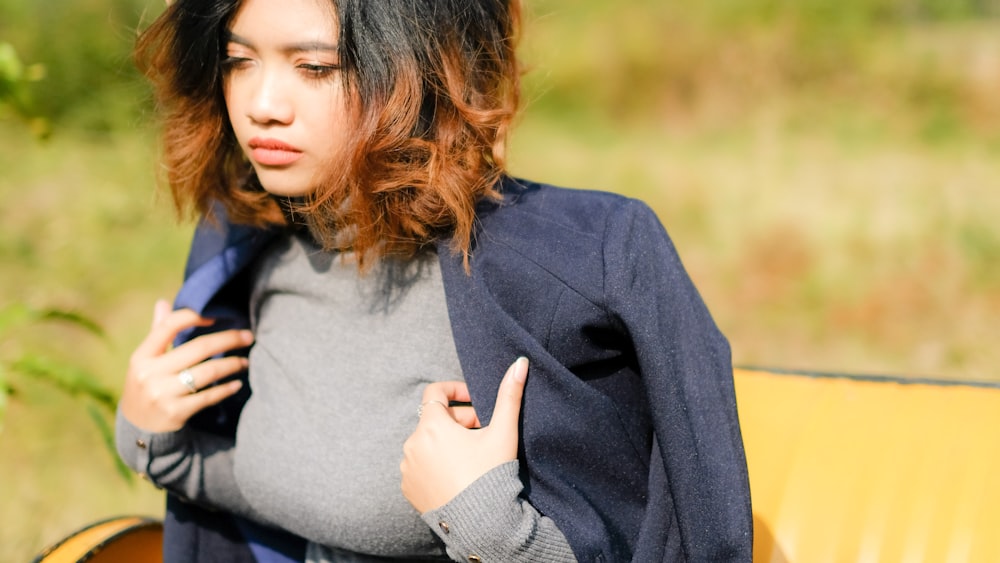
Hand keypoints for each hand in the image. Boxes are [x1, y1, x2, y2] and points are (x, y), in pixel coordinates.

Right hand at [119, 299, 252, 432]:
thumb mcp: (145, 360)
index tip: (216, 317)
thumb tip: (162, 302)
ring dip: (232, 364)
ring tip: (245, 361)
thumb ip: (157, 332)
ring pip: (207, 372)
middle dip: (228, 339)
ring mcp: (162, 394)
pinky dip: (226, 389)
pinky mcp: (175, 413)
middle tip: (248, 336)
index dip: (194, 317)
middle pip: (198, 348)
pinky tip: (237, 384)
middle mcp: (149, 373)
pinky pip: (208, 397)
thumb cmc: (146, 385)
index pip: (168, 326)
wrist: (137, 429)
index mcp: (142, 356)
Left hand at [400, 357, 528, 513]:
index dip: (457, 392)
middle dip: (459, 421)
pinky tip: (458, 475)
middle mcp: (412, 444)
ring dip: (447, 443)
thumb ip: (509, 394)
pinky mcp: (408, 488)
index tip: (475, 402)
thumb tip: (520, 362)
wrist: (481, 524)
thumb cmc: (491, 474)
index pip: (435, 392)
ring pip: (427, 443)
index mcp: (432, 426)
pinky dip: (436, 463)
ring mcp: (407, 468)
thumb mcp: (503, 432)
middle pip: (435, 420)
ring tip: (472, 457)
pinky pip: (420, 466)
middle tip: (483, 433)